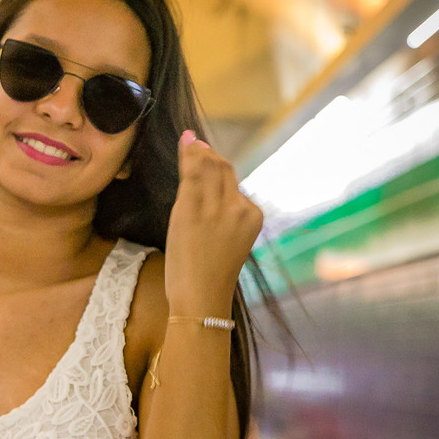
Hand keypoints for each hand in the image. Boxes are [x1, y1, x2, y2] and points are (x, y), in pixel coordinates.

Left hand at [165, 130, 262, 313]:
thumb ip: (225, 218)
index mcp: (253, 216)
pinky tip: (184, 142)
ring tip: (189, 140)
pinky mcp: (193, 209)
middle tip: (196, 144)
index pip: (235, 184)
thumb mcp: (228, 243)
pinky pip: (192, 174)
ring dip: (197, 151)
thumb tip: (212, 194)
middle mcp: (239, 207)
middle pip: (224, 170)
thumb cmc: (210, 277)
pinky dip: (187, 155)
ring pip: (209, 167)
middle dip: (209, 155)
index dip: (220, 166)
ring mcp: (217, 207)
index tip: (209, 155)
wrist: (202, 298)